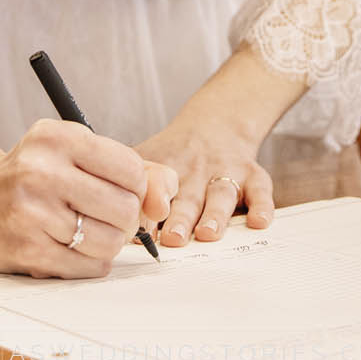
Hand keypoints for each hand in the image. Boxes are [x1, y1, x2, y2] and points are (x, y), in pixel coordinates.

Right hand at [0, 119, 173, 278]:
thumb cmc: (36, 174)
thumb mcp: (78, 154)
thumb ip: (133, 170)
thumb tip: (163, 201)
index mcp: (59, 138)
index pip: (131, 170)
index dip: (137, 188)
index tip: (121, 190)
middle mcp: (41, 171)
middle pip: (124, 209)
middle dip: (125, 218)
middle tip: (106, 216)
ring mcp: (30, 212)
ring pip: (109, 242)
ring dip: (107, 243)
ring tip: (86, 231)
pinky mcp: (25, 249)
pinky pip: (87, 267)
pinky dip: (90, 262)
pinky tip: (72, 247)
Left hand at [137, 113, 275, 248]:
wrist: (217, 121)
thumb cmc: (177, 153)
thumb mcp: (148, 157)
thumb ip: (129, 183)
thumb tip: (99, 216)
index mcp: (166, 171)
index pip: (155, 192)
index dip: (148, 211)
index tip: (140, 231)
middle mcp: (195, 174)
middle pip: (187, 198)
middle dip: (180, 219)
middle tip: (173, 238)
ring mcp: (225, 174)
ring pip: (221, 195)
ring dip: (215, 215)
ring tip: (208, 233)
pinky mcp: (253, 176)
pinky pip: (260, 190)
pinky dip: (262, 206)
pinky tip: (258, 222)